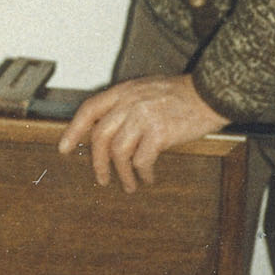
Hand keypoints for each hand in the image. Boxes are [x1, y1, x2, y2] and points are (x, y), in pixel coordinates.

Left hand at [57, 73, 226, 192]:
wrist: (210, 93)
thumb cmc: (181, 94)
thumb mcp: (146, 89)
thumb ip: (126, 104)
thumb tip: (108, 131)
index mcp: (124, 91)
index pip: (89, 109)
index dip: (74, 130)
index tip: (64, 148)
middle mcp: (129, 102)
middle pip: (100, 136)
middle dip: (97, 162)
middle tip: (101, 178)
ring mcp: (143, 117)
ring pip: (118, 152)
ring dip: (122, 173)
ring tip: (129, 184)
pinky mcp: (159, 132)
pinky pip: (141, 160)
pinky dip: (142, 172)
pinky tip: (148, 176)